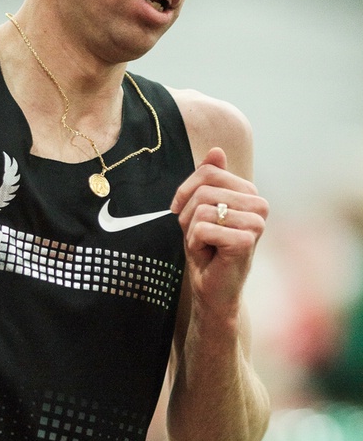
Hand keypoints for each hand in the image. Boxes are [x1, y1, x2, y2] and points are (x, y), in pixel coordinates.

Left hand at [170, 147, 268, 314]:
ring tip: (205, 245)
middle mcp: (259, 204)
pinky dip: (195, 243)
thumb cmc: (207, 250)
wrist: (212, 290)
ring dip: (191, 231)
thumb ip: (209, 180)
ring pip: (202, 209)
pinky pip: (203, 229)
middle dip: (188, 215)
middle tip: (198, 237)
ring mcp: (256, 222)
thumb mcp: (201, 210)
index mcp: (249, 193)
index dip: (185, 192)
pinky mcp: (246, 240)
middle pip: (203, 190)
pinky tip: (209, 255)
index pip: (208, 172)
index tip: (181, 212)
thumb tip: (217, 150)